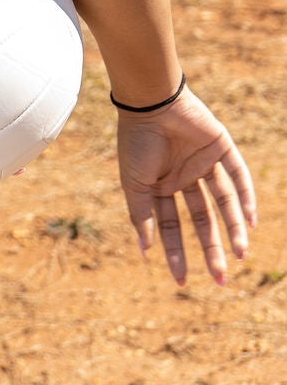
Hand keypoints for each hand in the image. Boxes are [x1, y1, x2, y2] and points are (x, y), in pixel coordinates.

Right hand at [116, 86, 256, 286]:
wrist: (151, 103)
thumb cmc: (136, 143)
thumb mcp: (134, 185)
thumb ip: (142, 216)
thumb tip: (146, 252)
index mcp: (161, 187)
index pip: (171, 226)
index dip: (176, 252)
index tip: (181, 281)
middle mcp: (184, 178)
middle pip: (202, 219)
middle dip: (211, 249)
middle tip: (220, 278)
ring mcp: (204, 163)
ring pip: (223, 202)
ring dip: (233, 229)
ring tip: (241, 255)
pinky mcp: (221, 147)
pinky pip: (238, 176)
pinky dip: (246, 198)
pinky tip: (250, 222)